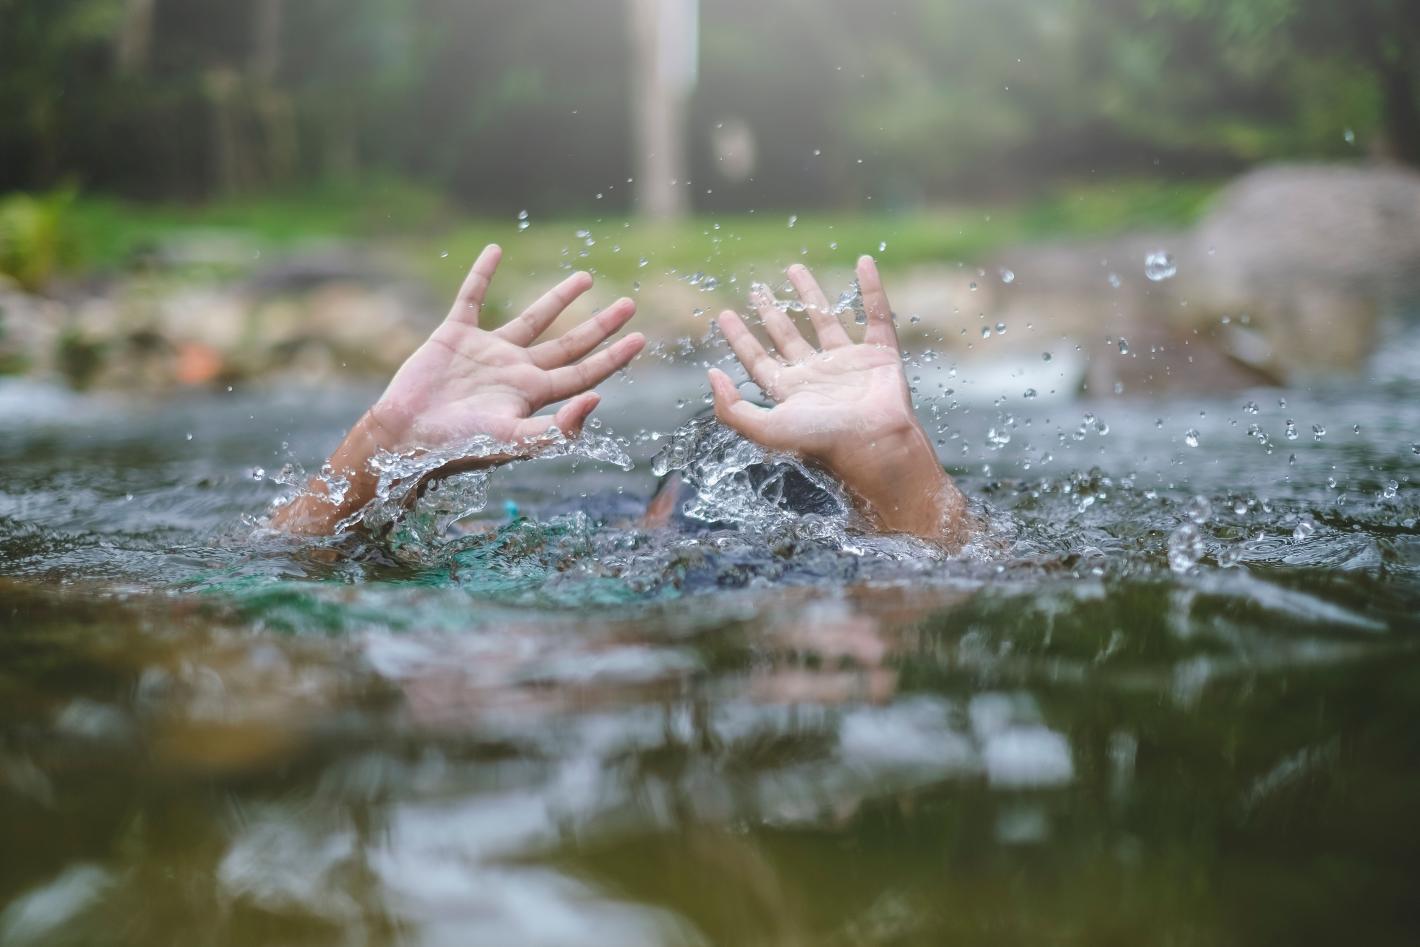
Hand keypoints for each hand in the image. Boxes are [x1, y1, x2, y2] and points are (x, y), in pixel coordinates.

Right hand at [272, 245, 643, 533]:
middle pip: (569, 344)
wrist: (405, 436)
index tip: (641, 338)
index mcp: (533, 394)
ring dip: (558, 299)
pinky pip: (472, 297)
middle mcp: (516, 370)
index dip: (614, 358)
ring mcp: (487, 351)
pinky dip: (482, 273)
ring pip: (533, 318)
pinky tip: (495, 249)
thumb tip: (597, 400)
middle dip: (599, 326)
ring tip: (586, 278)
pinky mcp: (454, 335)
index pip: (584, 372)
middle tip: (628, 305)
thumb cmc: (458, 445)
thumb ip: (557, 429)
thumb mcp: (513, 441)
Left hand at [707, 256, 967, 542]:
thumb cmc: (822, 441)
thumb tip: (711, 375)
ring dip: (810, 294)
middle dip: (771, 313)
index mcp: (790, 392)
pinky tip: (864, 263)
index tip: (724, 315)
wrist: (875, 446)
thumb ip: (732, 409)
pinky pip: (875, 314)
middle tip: (757, 290)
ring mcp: (849, 363)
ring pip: (825, 320)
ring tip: (794, 269)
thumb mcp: (766, 430)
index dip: (740, 339)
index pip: (758, 360)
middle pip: (787, 337)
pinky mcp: (880, 354)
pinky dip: (872, 289)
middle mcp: (817, 375)